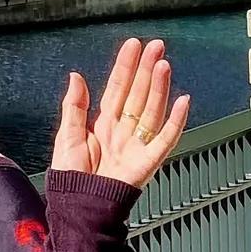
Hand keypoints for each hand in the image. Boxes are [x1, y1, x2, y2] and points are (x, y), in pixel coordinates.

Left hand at [50, 37, 189, 189]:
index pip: (118, 87)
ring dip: (160, 87)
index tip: (134, 45)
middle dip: (147, 69)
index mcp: (103, 123)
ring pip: (152, 109)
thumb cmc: (71, 177)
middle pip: (138, 93)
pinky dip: (177, 121)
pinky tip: (183, 101)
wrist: (79, 206)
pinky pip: (166, 139)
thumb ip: (74, 105)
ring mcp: (137, 145)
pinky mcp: (148, 162)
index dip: (126, 66)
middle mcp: (123, 130)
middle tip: (157, 45)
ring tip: (163, 63)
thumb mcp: (66, 135)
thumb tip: (76, 76)